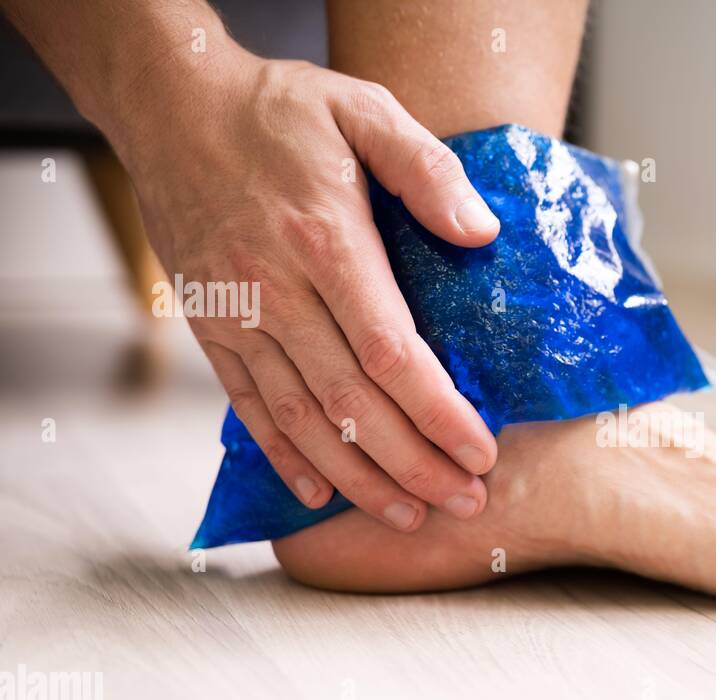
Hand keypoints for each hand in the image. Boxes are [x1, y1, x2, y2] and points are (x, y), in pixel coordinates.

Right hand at [121, 48, 499, 530]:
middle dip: (414, 464)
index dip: (439, 413)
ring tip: (409, 515)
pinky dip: (282, 455)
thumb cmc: (277, 109)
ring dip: (358, 477)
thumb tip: (480, 232)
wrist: (171, 105)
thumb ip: (426, 169)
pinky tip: (318, 492)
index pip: (392, 354)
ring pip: (302, 419)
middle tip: (466, 503)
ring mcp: (239, 317)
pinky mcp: (211, 328)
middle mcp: (278, 292)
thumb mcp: (363, 109)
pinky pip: (247, 406)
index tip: (482, 451)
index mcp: (326, 243)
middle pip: (354, 403)